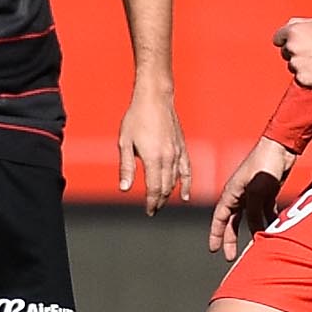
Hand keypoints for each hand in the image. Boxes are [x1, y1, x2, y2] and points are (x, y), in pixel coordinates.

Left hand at [118, 81, 189, 214]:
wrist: (154, 99)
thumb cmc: (136, 118)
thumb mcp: (125, 142)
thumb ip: (127, 167)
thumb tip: (124, 189)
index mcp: (153, 158)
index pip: (154, 188)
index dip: (151, 203)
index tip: (148, 212)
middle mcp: (168, 158)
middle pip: (165, 187)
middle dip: (159, 201)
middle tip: (153, 210)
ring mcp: (177, 153)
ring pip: (176, 181)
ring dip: (169, 194)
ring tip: (161, 203)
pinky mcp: (182, 147)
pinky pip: (187, 170)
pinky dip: (186, 184)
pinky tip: (184, 195)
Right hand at [206, 134, 295, 257]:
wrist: (281, 146)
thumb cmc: (265, 164)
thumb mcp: (257, 191)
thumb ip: (254, 212)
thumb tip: (255, 231)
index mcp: (231, 192)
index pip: (219, 217)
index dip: (216, 234)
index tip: (213, 249)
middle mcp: (240, 193)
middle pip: (232, 221)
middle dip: (230, 238)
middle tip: (230, 256)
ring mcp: (254, 192)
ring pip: (250, 218)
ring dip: (251, 232)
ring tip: (254, 248)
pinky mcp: (267, 191)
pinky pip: (265, 211)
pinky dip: (267, 221)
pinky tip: (273, 230)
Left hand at [275, 18, 311, 89]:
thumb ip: (298, 24)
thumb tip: (288, 27)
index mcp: (294, 31)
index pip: (278, 37)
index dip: (286, 40)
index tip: (293, 43)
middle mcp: (292, 47)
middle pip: (284, 52)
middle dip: (294, 52)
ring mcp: (295, 64)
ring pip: (291, 65)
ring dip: (300, 64)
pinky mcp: (301, 78)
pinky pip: (299, 77)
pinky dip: (307, 76)